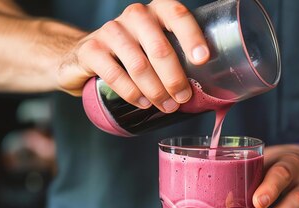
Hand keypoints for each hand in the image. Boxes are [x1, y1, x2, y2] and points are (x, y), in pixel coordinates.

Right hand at [56, 0, 208, 112]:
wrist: (87, 54)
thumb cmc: (135, 53)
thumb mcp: (158, 47)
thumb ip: (179, 58)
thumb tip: (210, 91)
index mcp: (157, 11)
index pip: (177, 15)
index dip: (192, 37)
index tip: (203, 60)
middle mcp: (135, 16)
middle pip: (160, 48)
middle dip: (175, 78)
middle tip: (183, 98)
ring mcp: (111, 31)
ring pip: (139, 65)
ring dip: (156, 91)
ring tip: (167, 106)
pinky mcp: (91, 49)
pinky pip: (114, 74)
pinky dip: (132, 93)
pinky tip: (143, 103)